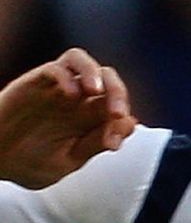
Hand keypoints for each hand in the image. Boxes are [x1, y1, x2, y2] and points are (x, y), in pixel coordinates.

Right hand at [0, 48, 136, 188]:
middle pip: (107, 77)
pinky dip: (66, 76)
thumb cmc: (28, 162)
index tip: (115, 141)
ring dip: (95, 72)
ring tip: (96, 91)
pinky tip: (70, 95)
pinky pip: (55, 68)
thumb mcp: (66, 161)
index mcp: (88, 117)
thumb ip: (95, 144)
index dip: (123, 121)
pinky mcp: (33, 84)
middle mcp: (75, 98)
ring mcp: (54, 88)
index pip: (117, 106)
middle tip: (117, 113)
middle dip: (119, 92)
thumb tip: (130, 125)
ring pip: (81, 60)